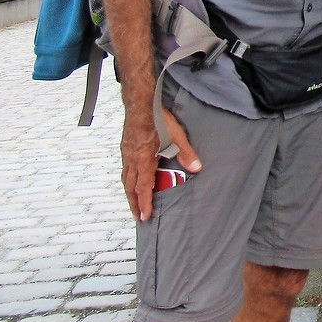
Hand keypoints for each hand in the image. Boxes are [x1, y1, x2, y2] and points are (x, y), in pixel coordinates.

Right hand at [120, 106, 200, 222]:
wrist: (140, 103)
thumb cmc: (157, 118)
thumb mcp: (176, 136)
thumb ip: (186, 153)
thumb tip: (197, 168)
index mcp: (143, 160)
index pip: (143, 187)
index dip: (144, 203)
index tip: (144, 216)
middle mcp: (132, 159)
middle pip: (130, 187)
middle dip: (134, 203)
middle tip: (138, 217)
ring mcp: (126, 153)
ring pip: (126, 178)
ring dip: (130, 193)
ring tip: (134, 202)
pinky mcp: (126, 147)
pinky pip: (125, 169)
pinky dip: (128, 180)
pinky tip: (132, 179)